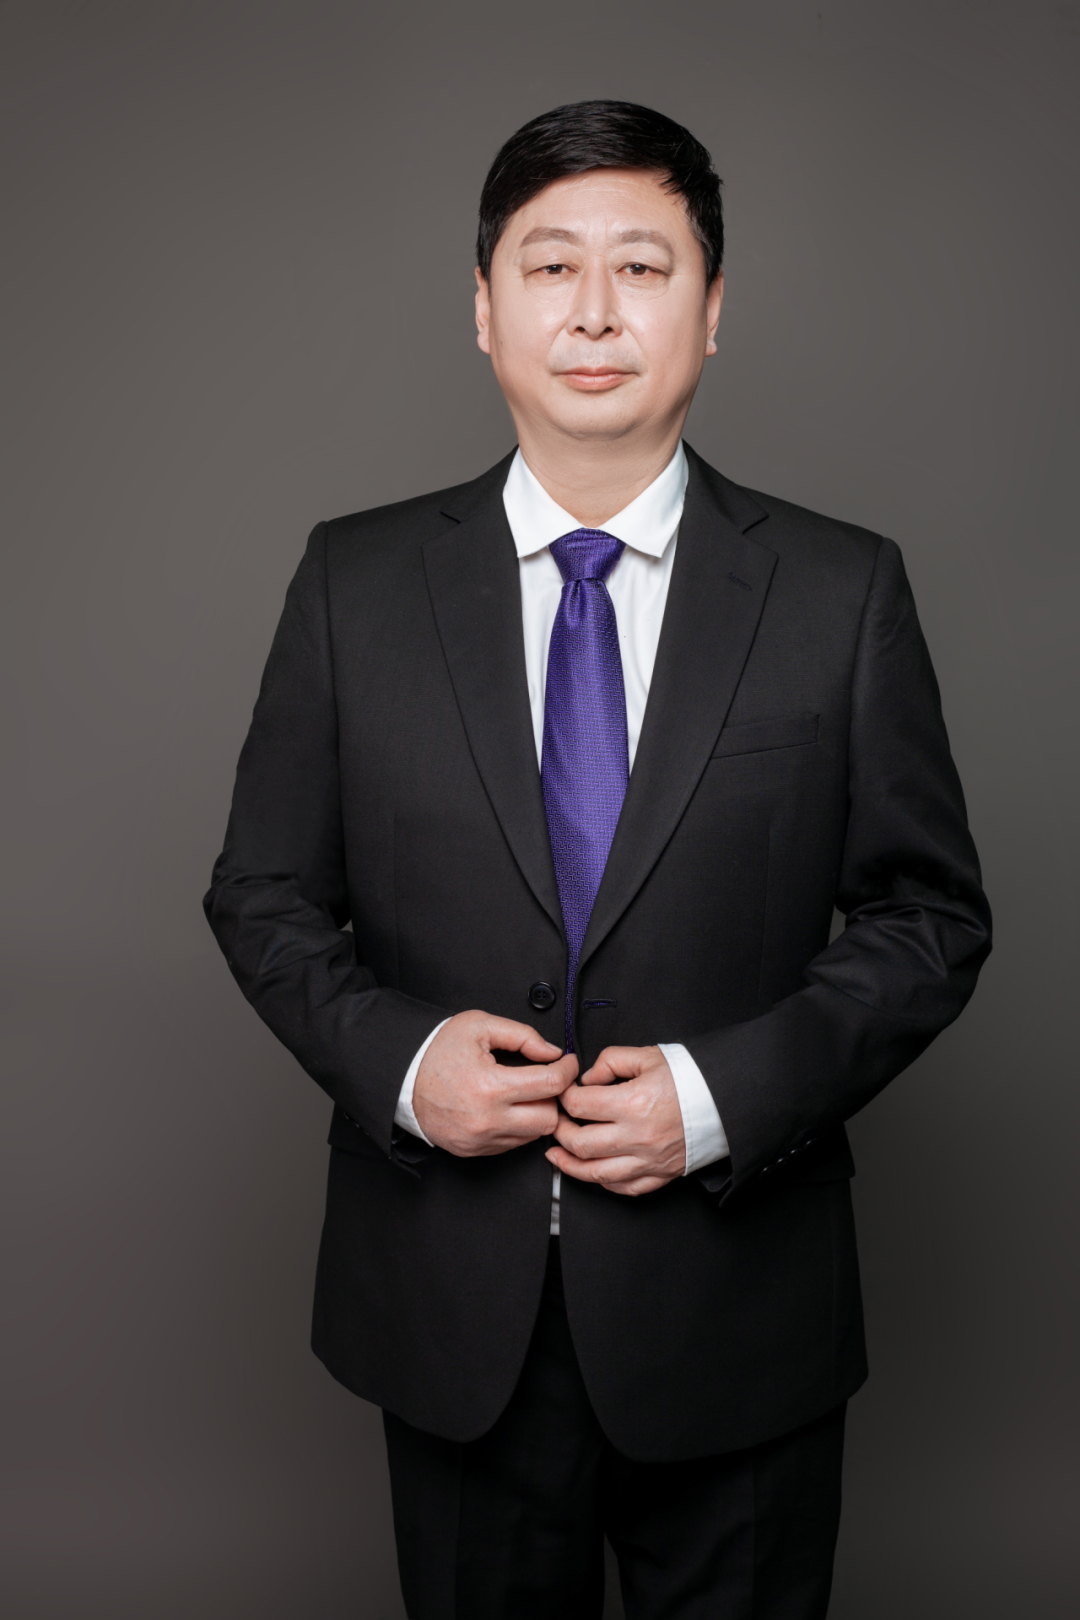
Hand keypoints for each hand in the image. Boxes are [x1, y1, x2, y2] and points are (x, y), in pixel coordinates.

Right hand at [414, 1011, 577, 1156]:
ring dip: (538, 1113)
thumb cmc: (436, 1050)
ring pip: (533, 1135)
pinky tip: (508, 1107)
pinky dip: (518, 1126)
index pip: (551, 1085)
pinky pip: (512, 1144)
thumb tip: (552, 1052)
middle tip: (547, 1079)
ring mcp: (480, 1139)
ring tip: (526, 1093)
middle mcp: (487, 1119)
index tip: (567, 1063)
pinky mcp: (474, 1150)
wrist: (401, 1078)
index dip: (567, 1070)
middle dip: (555, 1097)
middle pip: (549, 1118)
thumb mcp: (480, 1026)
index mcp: (490, 1086)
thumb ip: (522, 1036)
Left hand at [545, 1045, 685, 1196]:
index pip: (579, 1105)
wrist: (725, 1100)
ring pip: (596, 1174)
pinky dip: (604, 1183)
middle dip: (560, 1132)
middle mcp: (637, 1136)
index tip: (564, 1094)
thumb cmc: (691, 1079)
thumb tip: (588, 1078)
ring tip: (558, 1157)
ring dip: (571, 1166)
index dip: (564, 1097)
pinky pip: (625, 1188)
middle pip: (580, 1143)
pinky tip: (594, 1172)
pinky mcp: (659, 1174)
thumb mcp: (647, 1056)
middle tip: (557, 1123)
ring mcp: (648, 1160)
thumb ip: (611, 1060)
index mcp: (632, 1103)